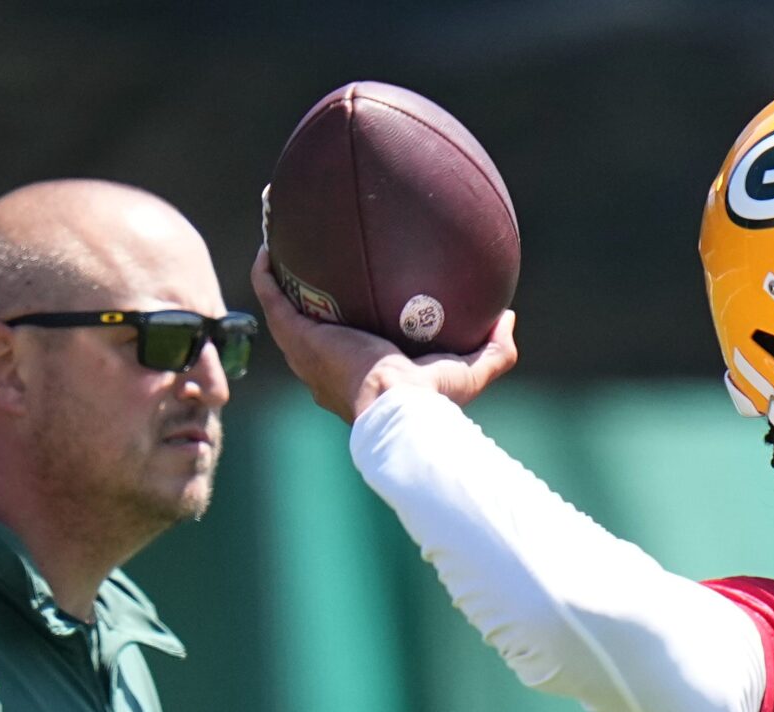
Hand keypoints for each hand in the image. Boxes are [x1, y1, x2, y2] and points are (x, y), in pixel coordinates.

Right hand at [251, 248, 517, 423]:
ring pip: (281, 309)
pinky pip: (271, 297)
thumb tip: (507, 318)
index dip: (344, 325)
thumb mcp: (468, 374)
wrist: (396, 409)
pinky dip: (266, 271)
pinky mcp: (297, 337)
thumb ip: (493, 350)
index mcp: (358, 377)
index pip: (346, 349)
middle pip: (307, 327)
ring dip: (274, 276)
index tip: (353, 297)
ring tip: (276, 240)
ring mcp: (306, 352)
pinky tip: (270, 241)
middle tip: (308, 266)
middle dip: (303, 297)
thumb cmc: (429, 402)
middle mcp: (324, 367)